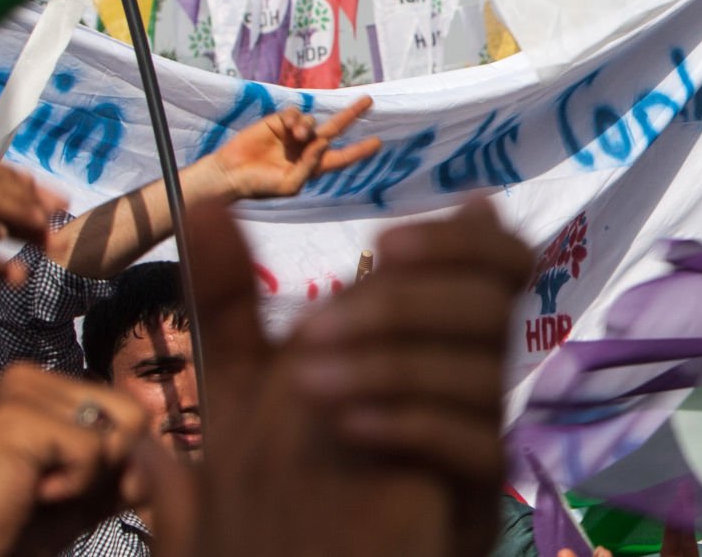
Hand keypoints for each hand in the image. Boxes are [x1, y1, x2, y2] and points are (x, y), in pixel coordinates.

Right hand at [0, 364, 161, 556]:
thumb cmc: (19, 526)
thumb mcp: (89, 489)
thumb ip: (129, 466)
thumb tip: (175, 456)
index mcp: (45, 384)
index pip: (129, 407)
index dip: (120, 460)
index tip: (69, 486)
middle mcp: (30, 376)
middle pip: (132, 412)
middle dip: (110, 466)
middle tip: (55, 488)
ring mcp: (21, 391)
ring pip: (119, 428)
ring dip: (91, 476)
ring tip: (42, 487)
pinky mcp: (15, 416)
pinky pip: (94, 448)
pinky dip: (74, 484)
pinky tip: (32, 492)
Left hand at [160, 198, 531, 556]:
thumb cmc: (281, 478)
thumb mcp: (241, 387)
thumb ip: (230, 304)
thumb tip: (206, 205)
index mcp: (430, 336)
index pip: (494, 259)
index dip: (457, 239)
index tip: (383, 245)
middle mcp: (467, 377)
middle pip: (492, 302)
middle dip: (405, 302)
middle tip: (314, 329)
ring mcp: (477, 436)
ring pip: (482, 371)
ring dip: (393, 363)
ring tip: (306, 385)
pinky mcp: (473, 496)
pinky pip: (473, 444)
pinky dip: (411, 422)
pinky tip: (346, 427)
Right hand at [205, 98, 384, 201]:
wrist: (232, 174)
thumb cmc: (261, 186)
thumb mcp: (290, 185)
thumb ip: (309, 166)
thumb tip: (324, 143)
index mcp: (313, 166)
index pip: (341, 157)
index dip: (359, 150)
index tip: (378, 143)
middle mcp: (306, 148)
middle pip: (335, 128)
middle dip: (351, 114)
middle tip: (368, 101)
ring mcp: (292, 134)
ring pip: (313, 121)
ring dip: (309, 126)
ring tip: (298, 135)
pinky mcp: (277, 122)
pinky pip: (295, 113)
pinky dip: (296, 118)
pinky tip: (289, 128)